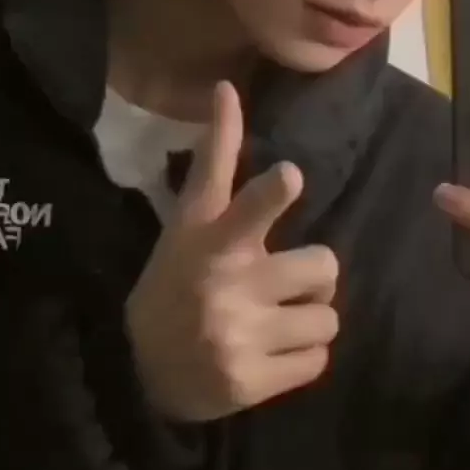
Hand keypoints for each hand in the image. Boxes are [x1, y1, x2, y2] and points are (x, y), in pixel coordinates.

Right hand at [126, 81, 338, 421]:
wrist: (141, 372)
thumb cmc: (175, 283)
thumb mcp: (187, 222)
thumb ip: (216, 160)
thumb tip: (228, 86)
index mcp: (210, 242)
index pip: (245, 208)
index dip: (271, 194)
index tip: (289, 177)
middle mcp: (227, 286)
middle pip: (324, 265)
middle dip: (312, 276)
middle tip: (281, 286)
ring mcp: (239, 338)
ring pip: (328, 318)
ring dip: (309, 321)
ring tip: (273, 324)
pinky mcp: (252, 383)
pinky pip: (318, 360)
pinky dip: (301, 357)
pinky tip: (269, 355)